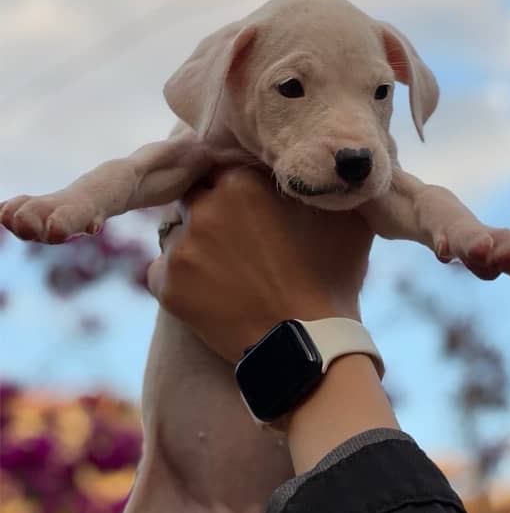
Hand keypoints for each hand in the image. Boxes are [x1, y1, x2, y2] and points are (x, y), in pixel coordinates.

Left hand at [147, 167, 372, 362]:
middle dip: (211, 211)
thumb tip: (321, 166)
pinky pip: (161, 271)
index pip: (221, 166)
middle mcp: (204, 207)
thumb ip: (322, 185)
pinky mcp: (167, 286)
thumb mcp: (345, 219)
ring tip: (226, 272)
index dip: (234, 186)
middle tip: (236, 239)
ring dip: (194, 246)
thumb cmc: (331, 281)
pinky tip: (209, 294)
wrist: (308, 346)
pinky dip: (179, 280)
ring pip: (176, 234)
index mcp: (241, 181)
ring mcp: (181, 248)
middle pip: (194, 196)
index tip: (247, 205)